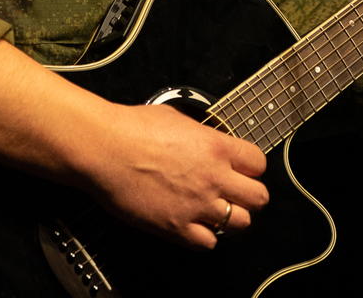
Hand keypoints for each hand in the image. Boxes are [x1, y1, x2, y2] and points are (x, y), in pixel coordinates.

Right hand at [0, 41, 266, 251]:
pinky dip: (205, 237)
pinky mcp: (177, 227)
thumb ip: (201, 135)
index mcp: (216, 146)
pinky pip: (209, 243)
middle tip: (234, 194)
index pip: (259, 163)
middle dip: (249, 196)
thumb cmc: (131, 128)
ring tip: (215, 212)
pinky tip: (194, 226)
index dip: (251, 168)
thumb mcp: (177, 119)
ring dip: (231, 218)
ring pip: (240, 223)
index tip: (242, 170)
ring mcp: (197, 204)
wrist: (104, 148)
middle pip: (259, 197)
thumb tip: (206, 140)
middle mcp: (214, 177)